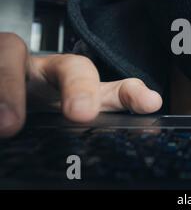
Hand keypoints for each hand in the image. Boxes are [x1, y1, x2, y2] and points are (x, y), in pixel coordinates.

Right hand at [0, 33, 161, 137]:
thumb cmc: (31, 110)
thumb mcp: (56, 128)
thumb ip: (75, 136)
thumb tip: (86, 162)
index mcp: (79, 94)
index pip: (112, 90)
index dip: (132, 94)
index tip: (151, 103)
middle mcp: (52, 75)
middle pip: (74, 67)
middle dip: (80, 87)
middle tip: (81, 114)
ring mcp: (21, 67)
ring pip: (16, 53)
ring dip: (12, 87)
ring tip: (8, 124)